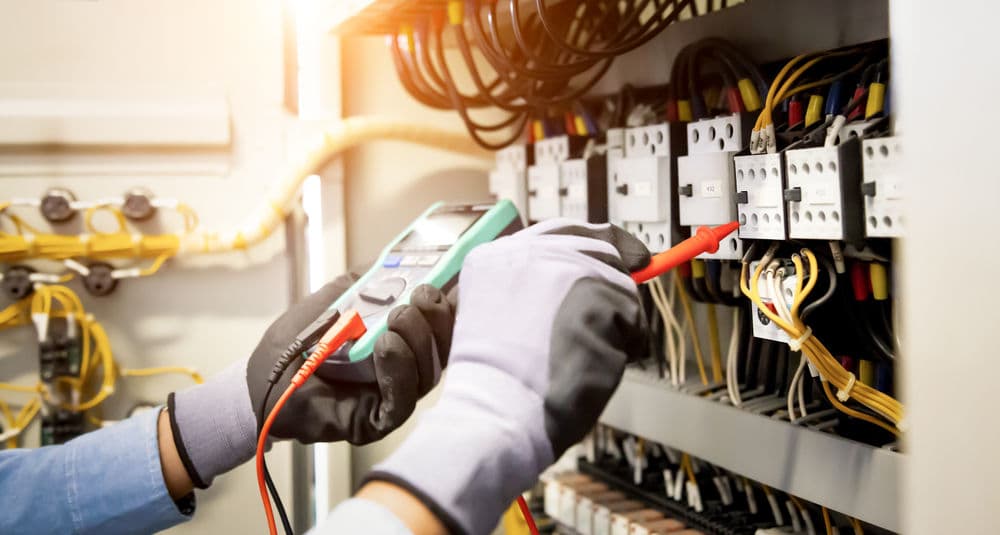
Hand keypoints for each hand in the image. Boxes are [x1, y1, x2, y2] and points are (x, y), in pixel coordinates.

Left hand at [167, 273, 454, 487]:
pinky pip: (402, 400)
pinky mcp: (377, 420)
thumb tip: (404, 255)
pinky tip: (386, 346)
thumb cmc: (296, 342)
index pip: (438, 324)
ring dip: (418, 340)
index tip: (452, 279)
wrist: (260, 379)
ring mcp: (394, 396)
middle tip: (423, 295)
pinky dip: (400, 371)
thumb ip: (368, 280)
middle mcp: (405, 369)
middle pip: (441, 348)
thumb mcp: (336, 298)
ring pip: (428, 373)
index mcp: (401, 339)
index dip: (450, 303)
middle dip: (437, 319)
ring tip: (398, 317)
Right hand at [364, 220, 650, 534]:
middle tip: (632, 301)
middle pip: (596, 247)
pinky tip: (599, 364)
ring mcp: (562, 268)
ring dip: (616, 322)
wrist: (495, 410)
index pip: (558, 232)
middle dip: (617, 278)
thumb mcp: (497, 318)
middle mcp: (526, 251)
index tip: (627, 256)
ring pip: (617, 284)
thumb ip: (534, 291)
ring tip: (588, 357)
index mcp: (494, 257)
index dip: (596, 243)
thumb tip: (593, 278)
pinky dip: (626, 344)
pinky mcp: (594, 293)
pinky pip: (632, 316)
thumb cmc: (496, 383)